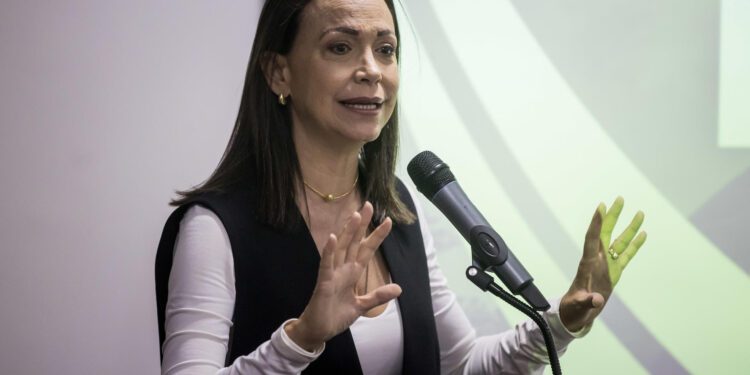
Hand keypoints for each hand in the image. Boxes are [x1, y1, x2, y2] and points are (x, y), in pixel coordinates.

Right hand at [284, 202, 401, 350]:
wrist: (318, 330)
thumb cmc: (335, 315)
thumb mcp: (362, 306)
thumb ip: (378, 295)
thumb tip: (398, 288)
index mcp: (352, 273)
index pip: (366, 250)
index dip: (376, 236)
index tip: (388, 221)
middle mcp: (343, 269)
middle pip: (354, 242)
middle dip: (361, 225)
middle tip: (369, 205)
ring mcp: (332, 274)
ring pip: (341, 248)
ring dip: (348, 232)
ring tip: (355, 215)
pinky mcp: (323, 282)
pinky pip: (326, 264)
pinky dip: (329, 251)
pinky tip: (332, 238)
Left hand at [560, 197, 646, 331]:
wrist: (576, 313)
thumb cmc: (575, 308)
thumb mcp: (579, 306)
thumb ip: (588, 302)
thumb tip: (597, 300)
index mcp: (587, 264)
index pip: (591, 239)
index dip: (596, 223)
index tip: (601, 206)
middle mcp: (597, 260)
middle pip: (606, 232)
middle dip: (613, 216)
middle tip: (620, 198)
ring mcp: (607, 264)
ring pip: (620, 241)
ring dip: (629, 227)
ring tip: (640, 212)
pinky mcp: (615, 272)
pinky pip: (627, 255)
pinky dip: (635, 245)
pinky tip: (643, 233)